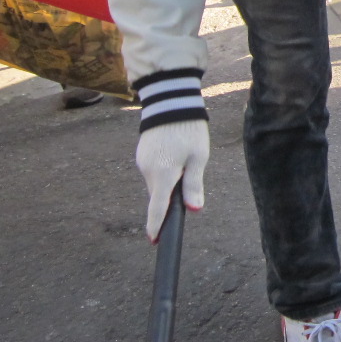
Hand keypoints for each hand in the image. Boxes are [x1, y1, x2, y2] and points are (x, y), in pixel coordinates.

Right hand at [136, 119, 208, 240]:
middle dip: (171, 196)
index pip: (158, 208)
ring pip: (156, 182)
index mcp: (164, 174)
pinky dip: (163, 170)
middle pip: (159, 195)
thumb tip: (194, 209)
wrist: (169, 100)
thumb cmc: (188, 129)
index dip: (156, 226)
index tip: (154, 241)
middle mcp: (148, 171)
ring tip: (184, 158)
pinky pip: (153, 170)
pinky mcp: (141, 154)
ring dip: (168, 180)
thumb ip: (194, 184)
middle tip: (189, 177)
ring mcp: (142, 162)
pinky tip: (173, 153)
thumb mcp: (198, 157)